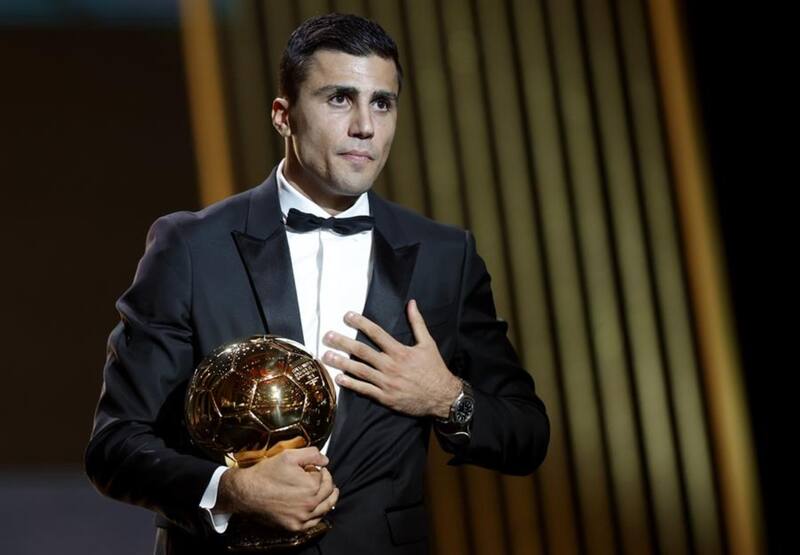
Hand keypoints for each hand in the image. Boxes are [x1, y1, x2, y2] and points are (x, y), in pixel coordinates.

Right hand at [217, 447, 338, 531]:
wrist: (246, 493)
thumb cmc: (266, 474)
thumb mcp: (289, 456)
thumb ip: (311, 454)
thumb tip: (325, 460)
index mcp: (312, 486)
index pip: (324, 476)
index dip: (319, 470)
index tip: (312, 468)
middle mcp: (310, 504)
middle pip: (328, 492)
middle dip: (327, 482)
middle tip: (322, 477)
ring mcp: (302, 518)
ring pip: (325, 508)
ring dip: (328, 498)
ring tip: (330, 492)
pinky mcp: (294, 526)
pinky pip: (313, 522)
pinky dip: (318, 514)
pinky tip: (317, 508)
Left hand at [322, 299, 461, 418]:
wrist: (442, 397)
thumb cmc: (434, 369)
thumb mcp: (428, 343)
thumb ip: (417, 323)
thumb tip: (411, 303)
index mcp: (400, 351)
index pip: (376, 333)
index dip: (360, 323)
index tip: (347, 316)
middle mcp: (391, 366)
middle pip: (362, 351)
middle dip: (343, 342)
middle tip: (327, 335)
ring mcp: (386, 382)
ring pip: (359, 370)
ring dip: (341, 362)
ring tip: (326, 355)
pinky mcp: (385, 397)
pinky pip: (364, 390)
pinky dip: (351, 384)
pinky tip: (338, 378)